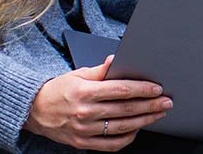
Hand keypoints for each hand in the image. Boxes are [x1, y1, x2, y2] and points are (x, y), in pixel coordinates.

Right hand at [24, 56, 172, 149]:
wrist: (36, 111)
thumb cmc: (59, 89)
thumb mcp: (78, 73)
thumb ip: (100, 69)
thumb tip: (116, 59)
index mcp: (86, 92)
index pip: (121, 90)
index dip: (142, 89)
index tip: (157, 88)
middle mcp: (86, 113)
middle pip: (126, 109)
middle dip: (150, 105)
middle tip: (166, 102)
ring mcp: (85, 131)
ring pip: (122, 127)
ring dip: (144, 121)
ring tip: (158, 114)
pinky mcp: (84, 144)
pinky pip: (111, 145)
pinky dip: (127, 138)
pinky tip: (137, 129)